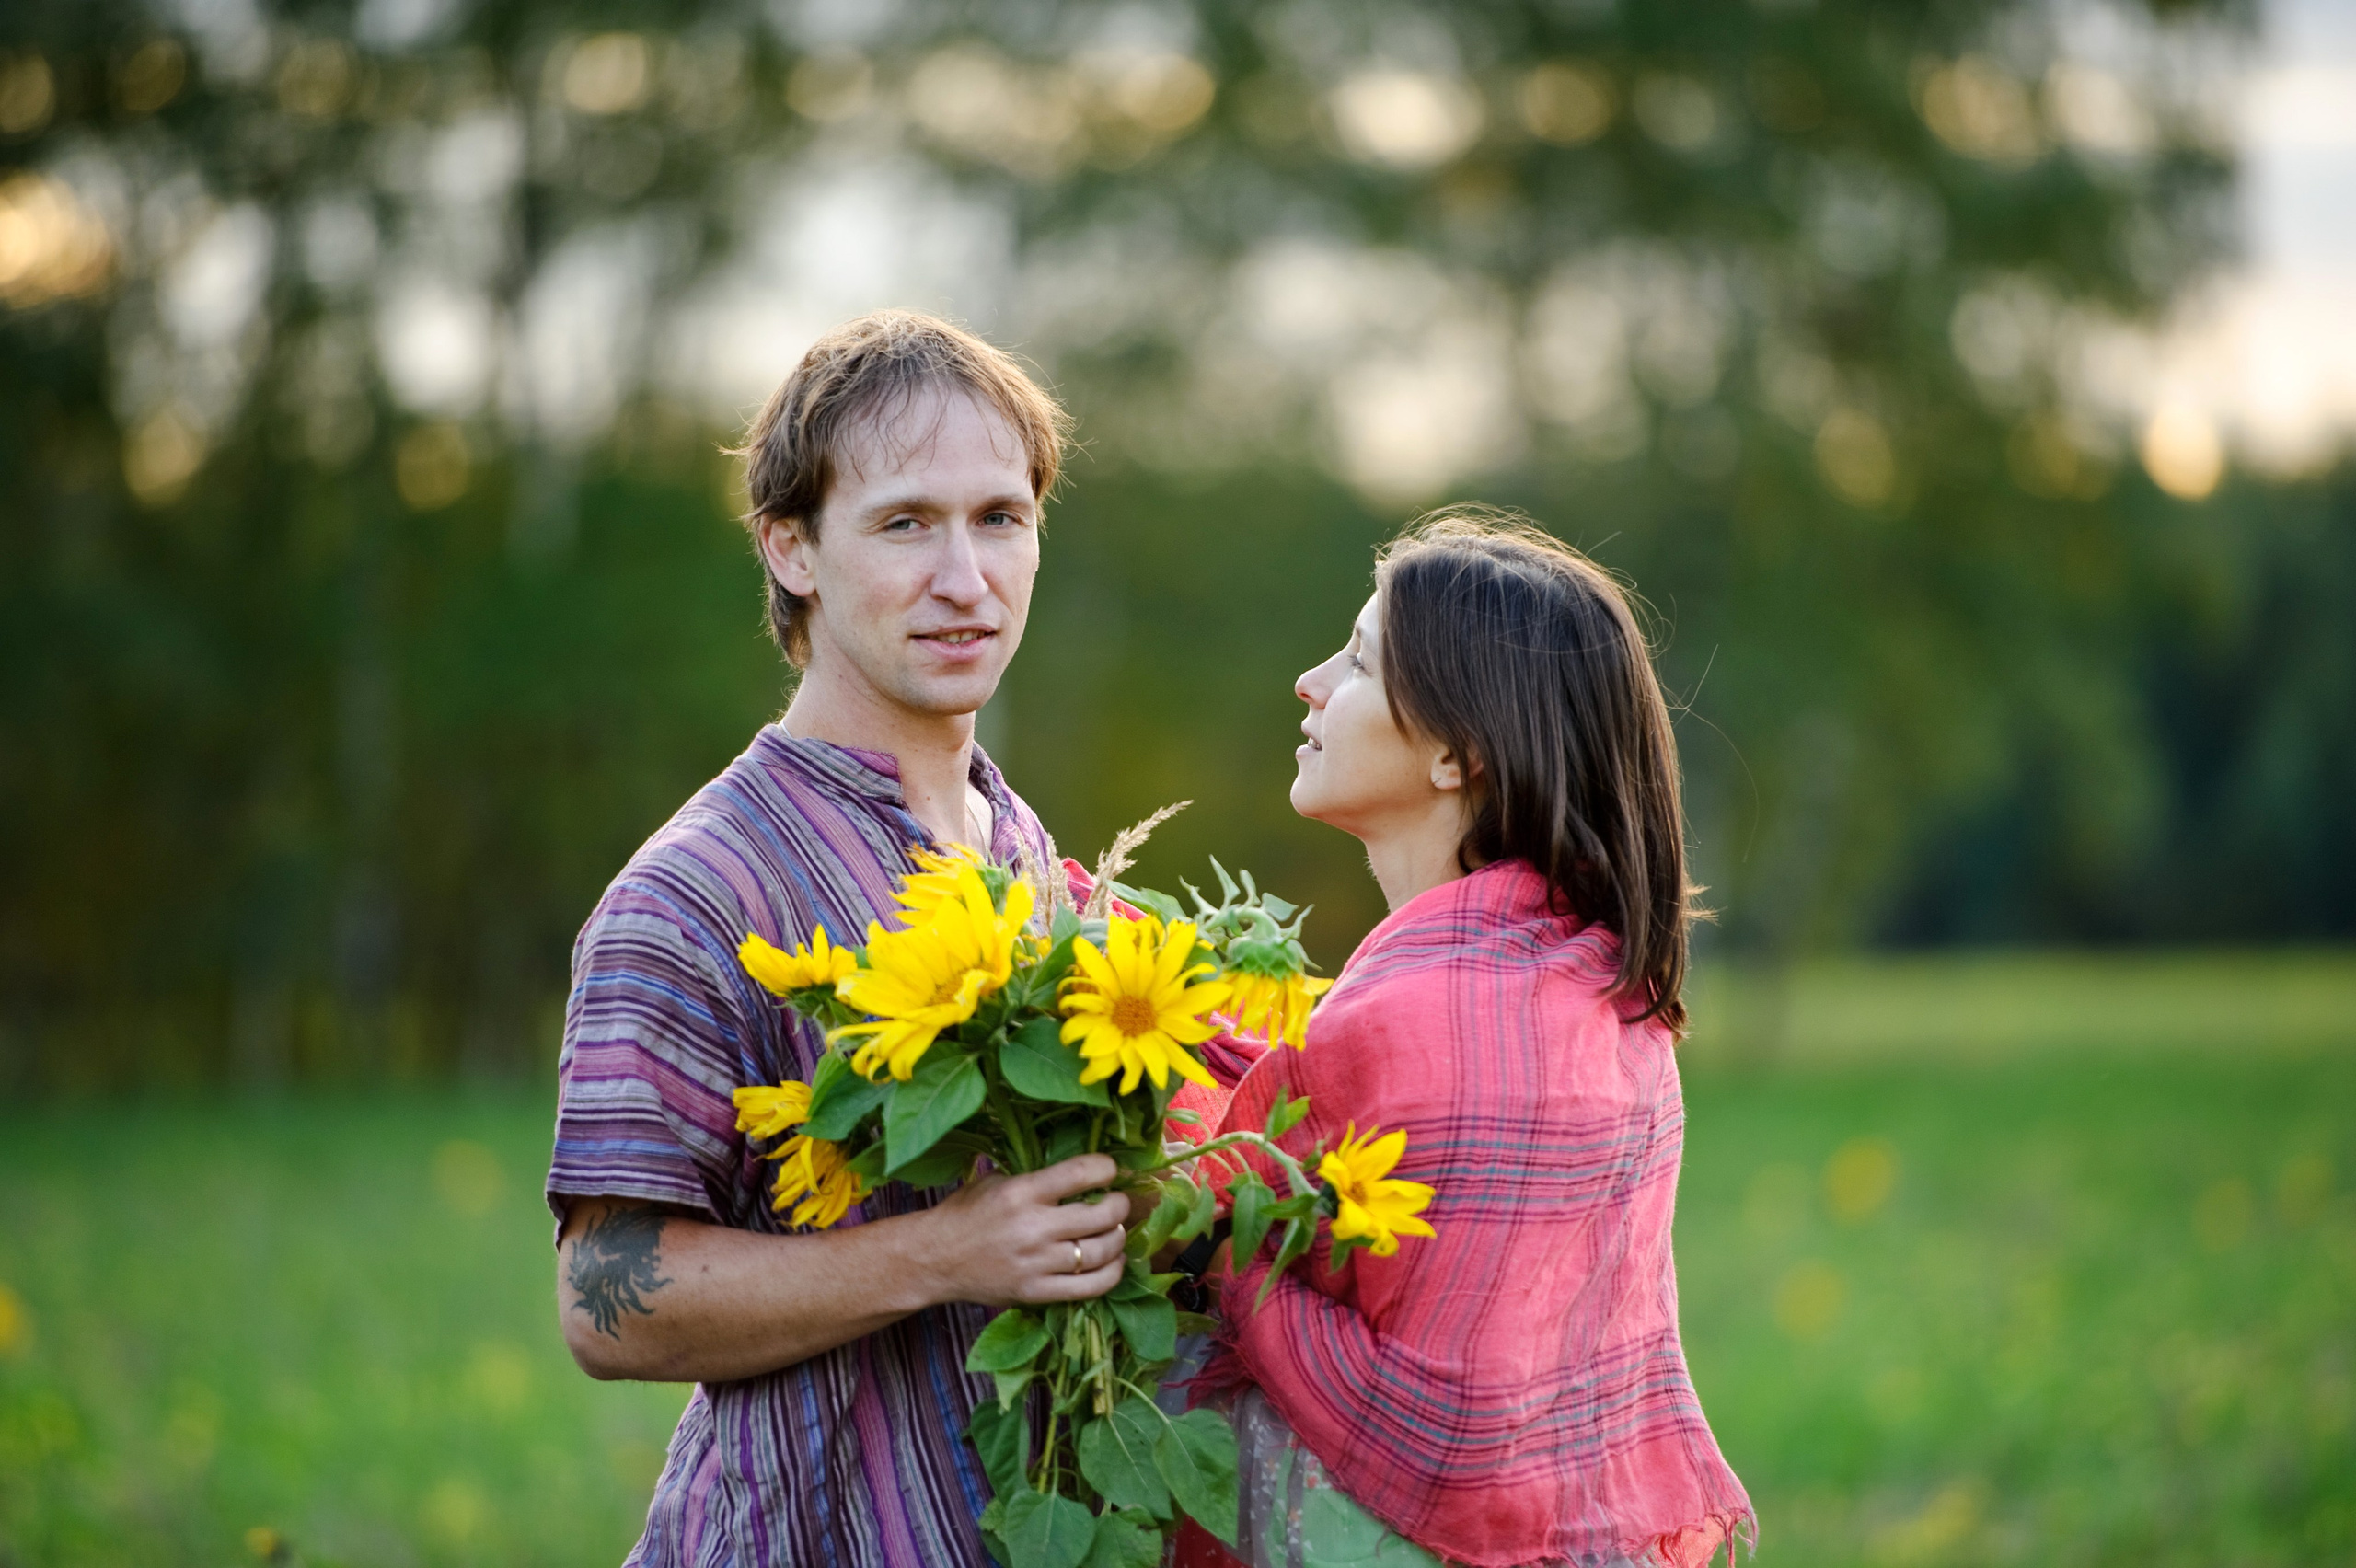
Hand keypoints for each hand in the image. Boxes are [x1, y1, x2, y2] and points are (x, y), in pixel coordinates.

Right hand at [918, 1154, 1131, 1306]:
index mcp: (1022, 1192)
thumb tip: (1083, 1176)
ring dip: (1118, 1238)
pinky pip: (1090, 1287)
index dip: (1107, 1168)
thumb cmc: (965, 1213)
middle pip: (1102, 1215)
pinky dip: (1112, 1273)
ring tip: (1114, 1231)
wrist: (933, 1259)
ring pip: (1101, 1251)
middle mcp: (1033, 1227)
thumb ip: (1037, 1179)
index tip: (1110, 1170)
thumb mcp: (997, 1182)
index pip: (1082, 1173)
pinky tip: (1113, 1261)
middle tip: (1117, 1203)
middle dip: (1120, 1205)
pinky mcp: (1036, 1292)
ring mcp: (1036, 1264)